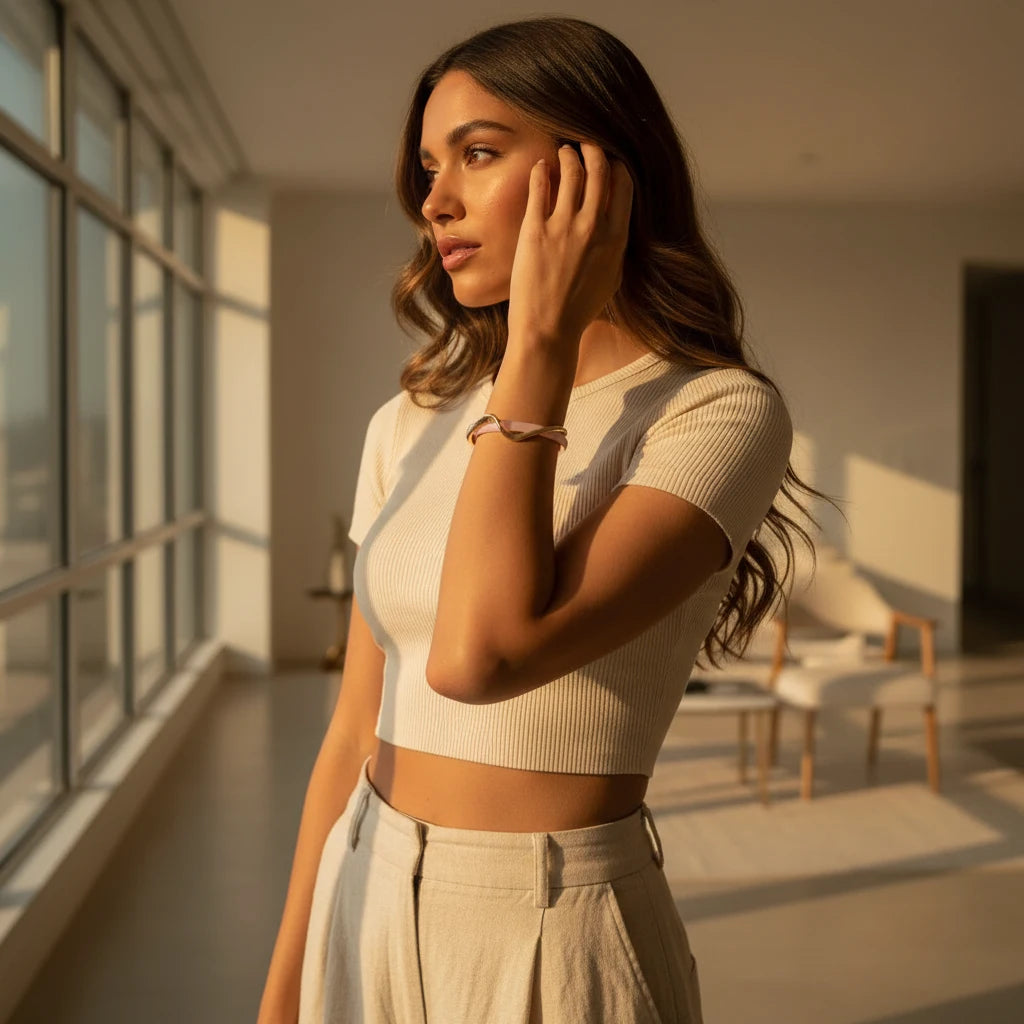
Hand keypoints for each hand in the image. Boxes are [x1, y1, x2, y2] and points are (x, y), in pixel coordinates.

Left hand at [507, 141, 632, 346]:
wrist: (548, 329)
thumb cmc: (579, 309)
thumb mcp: (611, 277)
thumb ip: (615, 245)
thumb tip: (615, 222)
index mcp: (616, 237)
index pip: (623, 183)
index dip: (615, 165)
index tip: (607, 162)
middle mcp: (593, 226)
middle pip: (599, 167)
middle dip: (592, 149)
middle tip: (583, 145)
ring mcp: (564, 226)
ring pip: (570, 170)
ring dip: (567, 154)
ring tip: (562, 152)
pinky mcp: (535, 230)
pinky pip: (540, 185)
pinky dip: (541, 170)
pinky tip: (540, 167)